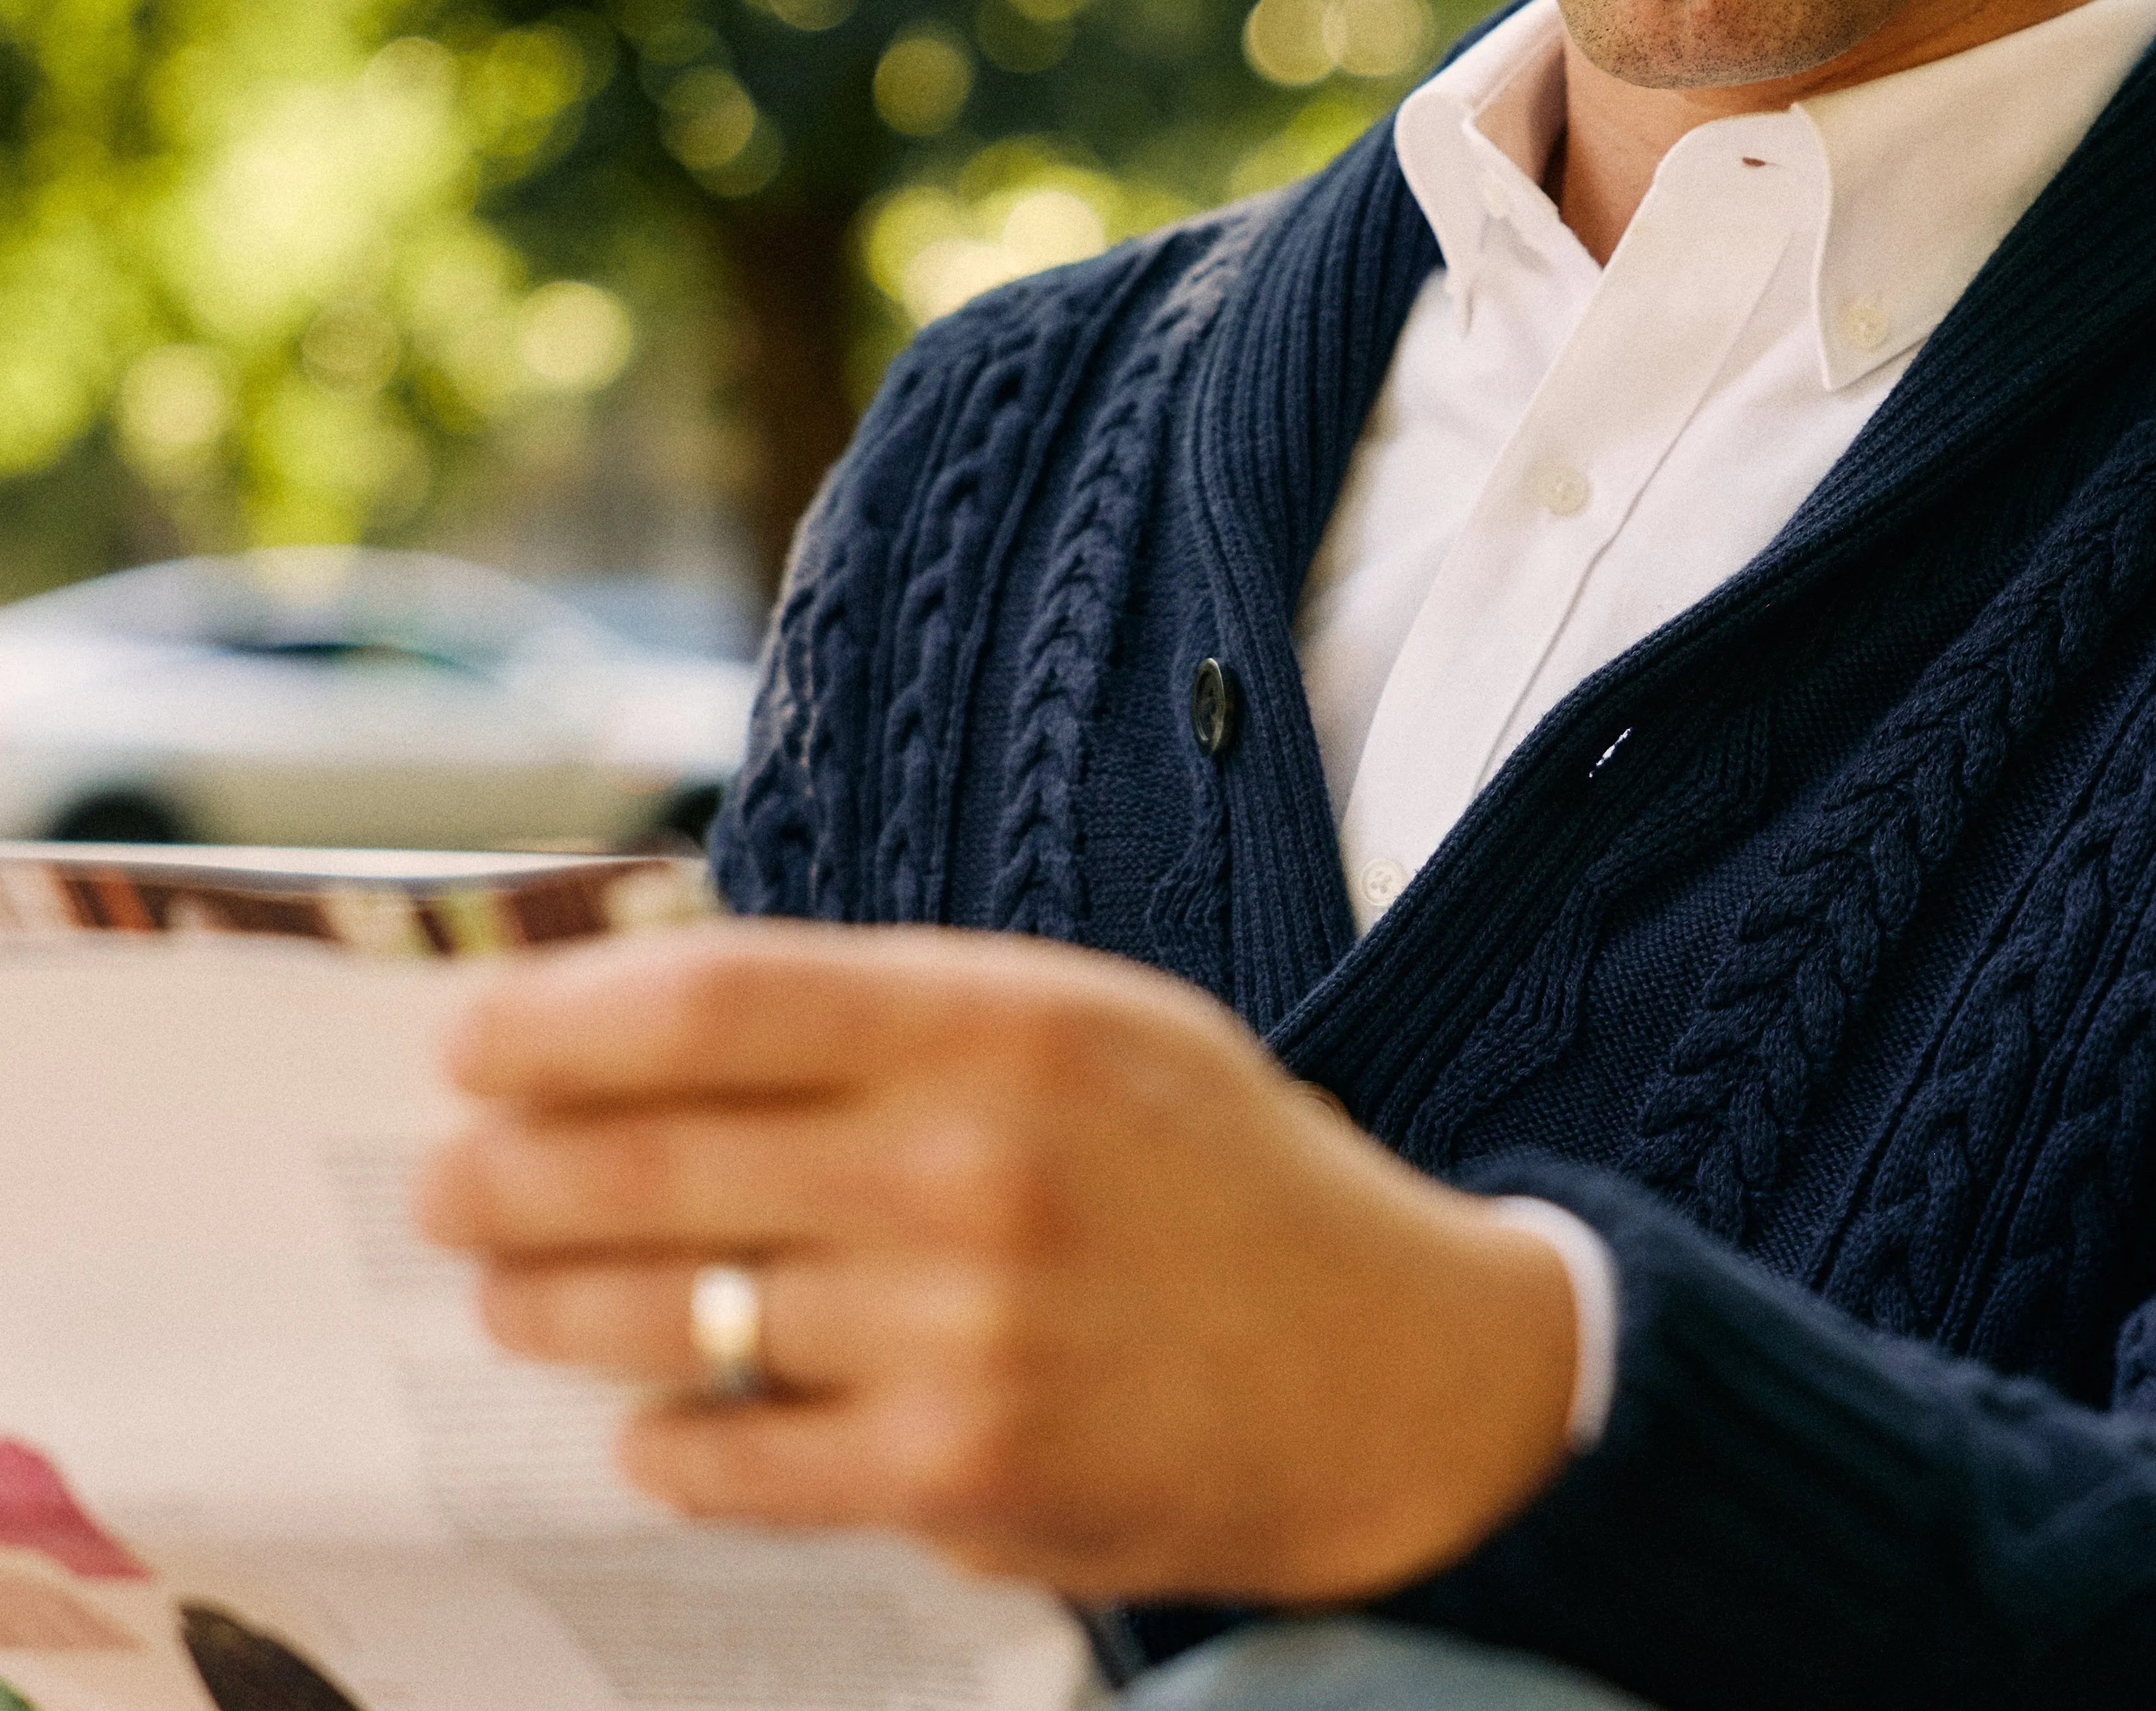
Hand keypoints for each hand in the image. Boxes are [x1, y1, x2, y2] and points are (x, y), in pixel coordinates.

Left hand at [414, 923, 1578, 1601]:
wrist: (1393, 1367)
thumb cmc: (1221, 1170)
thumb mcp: (1090, 1023)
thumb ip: (902, 1013)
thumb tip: (676, 1019)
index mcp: (1004, 1021)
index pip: (717, 998)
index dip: (560, 1018)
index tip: (468, 1038)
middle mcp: (972, 1165)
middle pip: (655, 1158)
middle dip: (505, 1169)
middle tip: (442, 1178)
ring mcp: (962, 1330)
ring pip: (667, 1316)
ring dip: (552, 1301)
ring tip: (505, 1288)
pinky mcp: (962, 1476)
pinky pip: (737, 1458)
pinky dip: (664, 1439)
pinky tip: (645, 1421)